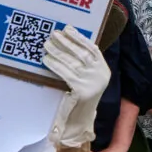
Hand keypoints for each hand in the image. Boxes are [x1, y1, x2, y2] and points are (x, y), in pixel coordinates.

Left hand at [44, 26, 110, 147]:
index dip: (80, 38)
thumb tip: (67, 45)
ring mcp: (92, 83)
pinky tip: (47, 59)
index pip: (93, 49)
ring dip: (58, 52)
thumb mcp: (87, 80)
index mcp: (104, 70)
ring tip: (47, 44)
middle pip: (82, 54)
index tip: (68, 29)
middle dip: (67, 42)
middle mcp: (101, 75)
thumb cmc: (80, 99)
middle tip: (54, 33)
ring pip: (73, 62)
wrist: (79, 122)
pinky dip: (55, 65)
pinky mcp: (81, 90)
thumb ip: (83, 66)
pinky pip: (66, 73)